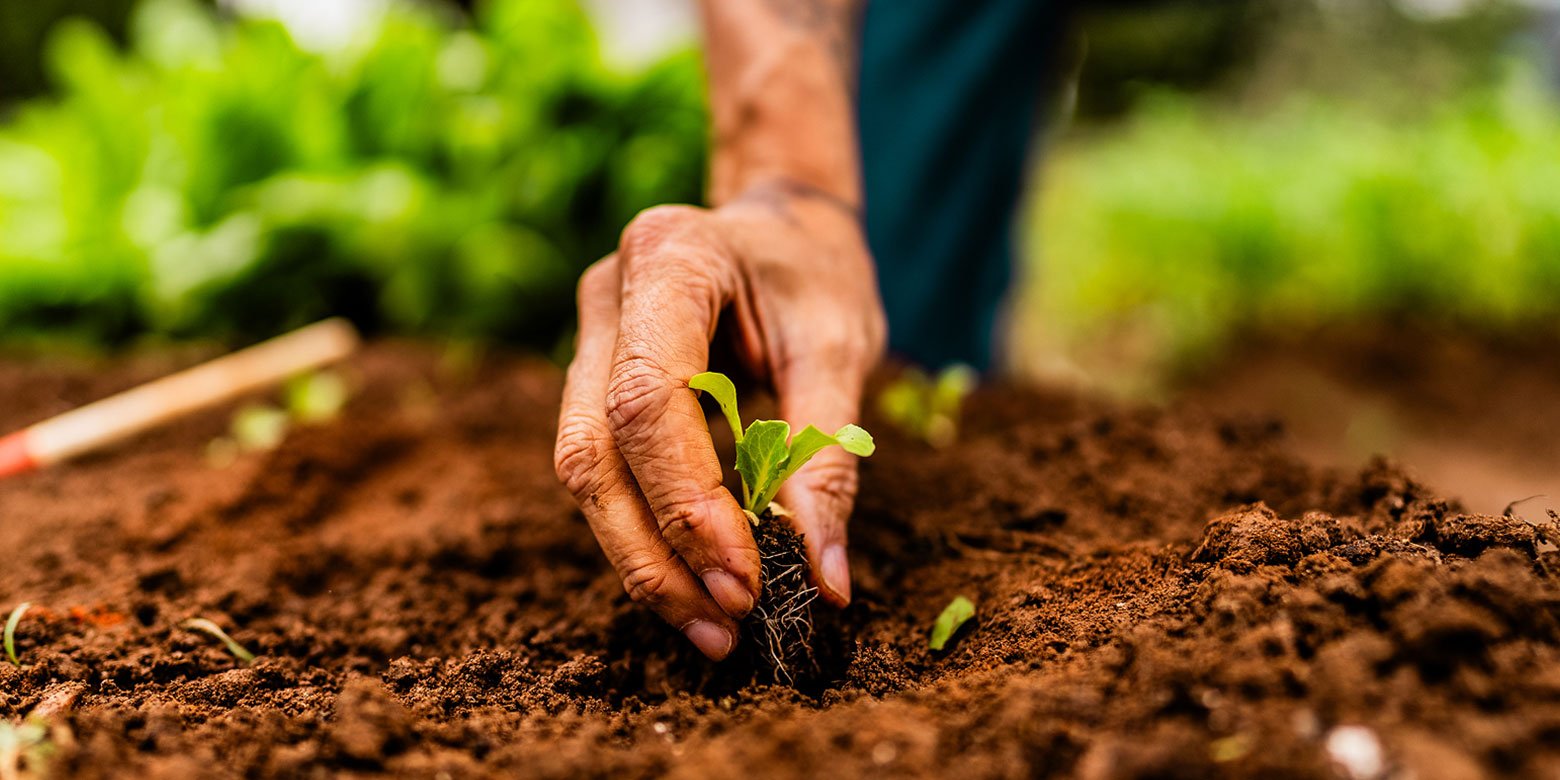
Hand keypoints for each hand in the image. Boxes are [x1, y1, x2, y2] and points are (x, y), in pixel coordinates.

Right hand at [554, 182, 884, 659]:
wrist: (782, 227)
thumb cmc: (815, 277)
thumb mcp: (842, 348)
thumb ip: (826, 456)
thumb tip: (824, 579)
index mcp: (668, 257)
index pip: (648, 398)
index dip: (687, 501)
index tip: (746, 581)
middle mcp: (605, 295)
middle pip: (594, 448)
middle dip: (655, 551)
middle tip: (726, 626)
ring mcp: (587, 337)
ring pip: (583, 470)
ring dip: (641, 560)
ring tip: (711, 629)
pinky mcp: (590, 380)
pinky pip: (602, 470)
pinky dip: (644, 535)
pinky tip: (692, 586)